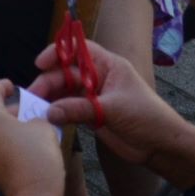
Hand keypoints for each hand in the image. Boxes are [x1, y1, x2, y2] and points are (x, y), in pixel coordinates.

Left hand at [0, 79, 65, 195]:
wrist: (33, 195)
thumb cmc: (37, 154)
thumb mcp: (42, 126)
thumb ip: (33, 116)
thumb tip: (29, 121)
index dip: (1, 86)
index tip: (12, 85)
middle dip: (9, 108)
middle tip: (28, 107)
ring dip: (9, 124)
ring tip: (31, 124)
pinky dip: (6, 137)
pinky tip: (25, 140)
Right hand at [27, 37, 172, 165]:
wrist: (161, 145)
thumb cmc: (147, 117)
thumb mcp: (113, 109)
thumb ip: (80, 109)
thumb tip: (50, 112)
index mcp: (108, 66)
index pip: (78, 50)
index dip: (58, 52)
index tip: (40, 63)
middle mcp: (98, 78)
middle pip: (66, 73)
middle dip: (49, 81)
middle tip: (33, 96)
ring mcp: (93, 97)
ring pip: (64, 91)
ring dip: (50, 98)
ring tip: (35, 108)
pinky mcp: (90, 115)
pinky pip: (68, 109)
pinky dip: (57, 112)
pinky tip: (46, 117)